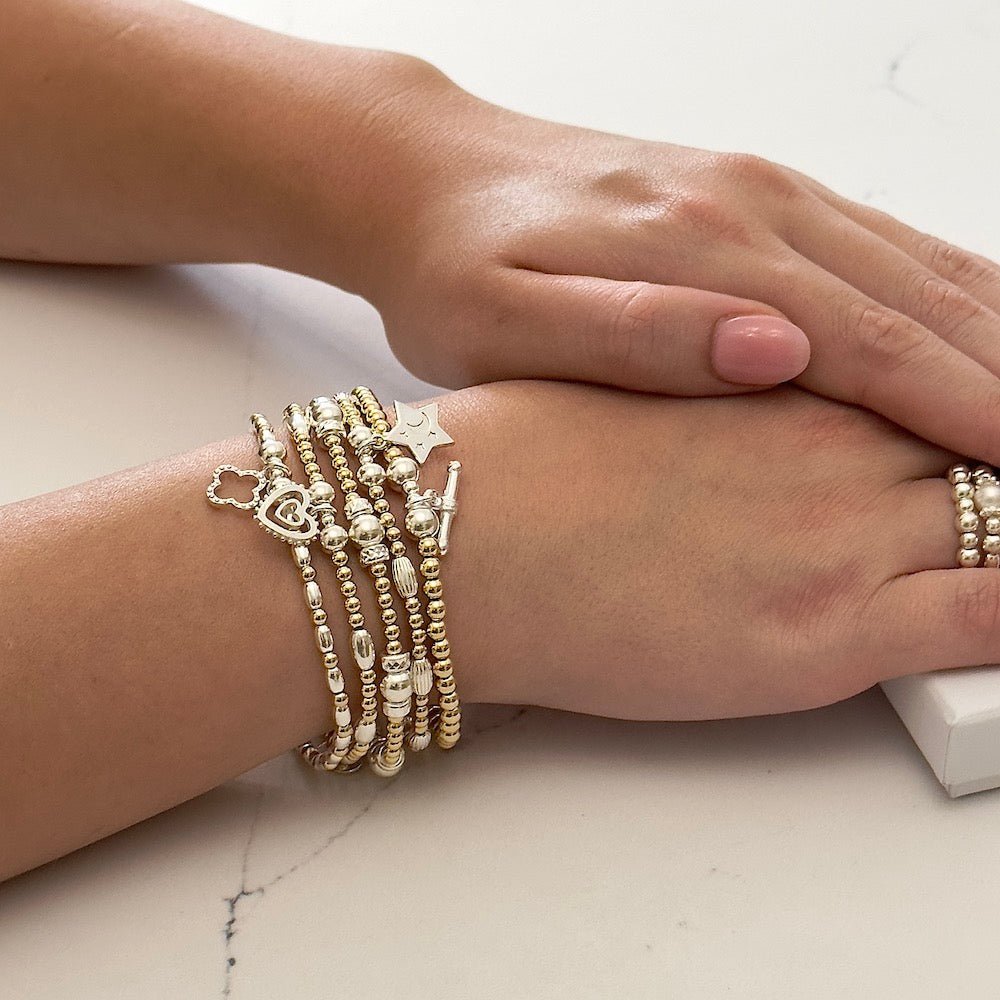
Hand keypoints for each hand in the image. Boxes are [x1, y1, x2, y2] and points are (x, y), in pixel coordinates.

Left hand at [307, 68, 999, 464]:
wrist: (427, 179)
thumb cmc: (457, 267)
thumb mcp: (512, 325)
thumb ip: (639, 336)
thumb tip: (772, 350)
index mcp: (706, 251)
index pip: (875, 345)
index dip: (965, 413)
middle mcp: (753, 208)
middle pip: (924, 301)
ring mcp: (759, 194)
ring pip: (918, 265)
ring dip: (994, 334)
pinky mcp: (750, 195)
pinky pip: (879, 244)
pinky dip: (948, 291)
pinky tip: (974, 326)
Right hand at [436, 380, 993, 719]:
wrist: (463, 540)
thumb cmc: (521, 465)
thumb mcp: (635, 380)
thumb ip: (726, 383)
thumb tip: (770, 389)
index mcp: (789, 374)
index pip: (929, 373)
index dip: (976, 393)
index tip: (984, 411)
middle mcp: (834, 442)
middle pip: (982, 437)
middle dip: (999, 450)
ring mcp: (843, 535)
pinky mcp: (830, 632)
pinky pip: (995, 615)